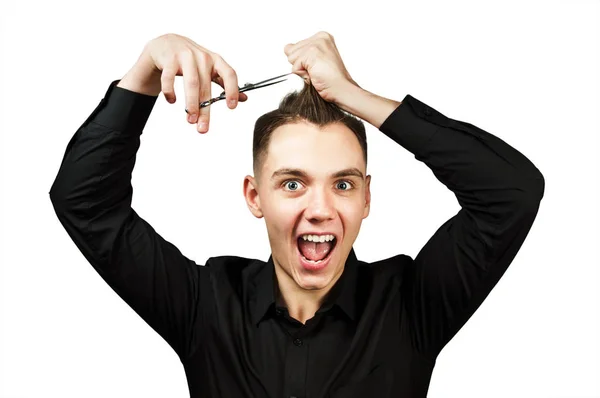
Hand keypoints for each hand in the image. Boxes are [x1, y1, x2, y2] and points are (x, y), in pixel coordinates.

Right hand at [118, 33, 247, 132]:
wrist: (167, 43)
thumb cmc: (191, 59)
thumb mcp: (210, 68)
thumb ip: (224, 82)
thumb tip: (243, 98)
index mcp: (215, 61)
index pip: (229, 74)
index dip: (232, 90)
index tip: (232, 107)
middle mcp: (202, 57)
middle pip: (206, 86)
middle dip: (205, 110)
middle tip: (203, 128)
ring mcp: (185, 56)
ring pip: (191, 83)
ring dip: (191, 104)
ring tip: (190, 119)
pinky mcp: (169, 59)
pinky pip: (169, 78)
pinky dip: (170, 91)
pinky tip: (172, 100)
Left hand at [283, 31, 358, 104]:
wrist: (341, 89)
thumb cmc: (331, 80)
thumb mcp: (314, 62)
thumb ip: (300, 53)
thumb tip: (287, 48)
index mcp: (322, 37)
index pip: (295, 47)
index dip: (302, 62)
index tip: (317, 67)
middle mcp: (319, 38)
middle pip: (291, 51)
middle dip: (300, 65)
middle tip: (316, 71)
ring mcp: (316, 44)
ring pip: (291, 58)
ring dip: (301, 70)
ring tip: (316, 73)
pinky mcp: (312, 52)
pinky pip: (295, 66)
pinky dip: (303, 75)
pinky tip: (316, 75)